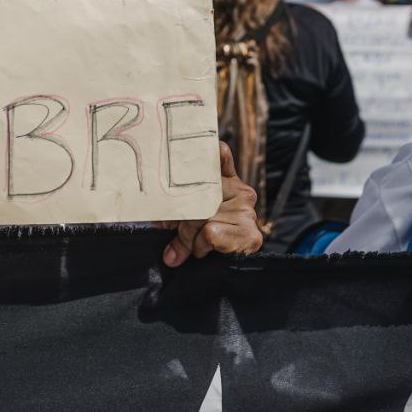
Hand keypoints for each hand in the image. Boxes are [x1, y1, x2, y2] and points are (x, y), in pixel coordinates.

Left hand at [160, 142, 262, 266]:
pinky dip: (202, 246)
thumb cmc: (198, 236)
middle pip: (201, 195)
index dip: (214, 149)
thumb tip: (160, 227)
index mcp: (225, 181)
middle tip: (179, 231)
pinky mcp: (251, 234)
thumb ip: (171, 215)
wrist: (224, 267)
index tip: (209, 144)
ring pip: (204, 218)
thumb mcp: (180, 218)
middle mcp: (241, 191)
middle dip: (184, 219)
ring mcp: (248, 211)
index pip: (220, 156)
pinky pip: (211, 233)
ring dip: (192, 239)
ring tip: (199, 243)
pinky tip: (212, 249)